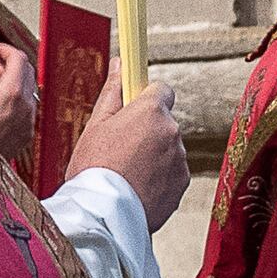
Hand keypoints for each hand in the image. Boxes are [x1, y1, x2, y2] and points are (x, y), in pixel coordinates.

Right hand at [0, 41, 36, 168]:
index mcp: (11, 91)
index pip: (18, 57)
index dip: (4, 49)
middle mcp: (25, 105)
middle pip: (28, 70)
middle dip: (10, 62)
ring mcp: (29, 121)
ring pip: (29, 89)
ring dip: (14, 81)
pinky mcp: (27, 133)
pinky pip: (28, 108)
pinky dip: (17, 99)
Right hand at [76, 84, 188, 214]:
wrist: (103, 214)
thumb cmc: (94, 169)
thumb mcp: (96, 124)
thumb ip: (113, 91)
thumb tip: (121, 64)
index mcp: (151, 111)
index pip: (162, 90)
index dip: (147, 99)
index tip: (135, 107)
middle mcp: (172, 132)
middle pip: (164, 123)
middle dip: (147, 132)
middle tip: (120, 149)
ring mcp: (180, 160)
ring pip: (168, 150)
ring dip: (154, 156)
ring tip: (127, 173)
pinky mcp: (182, 185)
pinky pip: (172, 174)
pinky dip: (159, 179)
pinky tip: (136, 187)